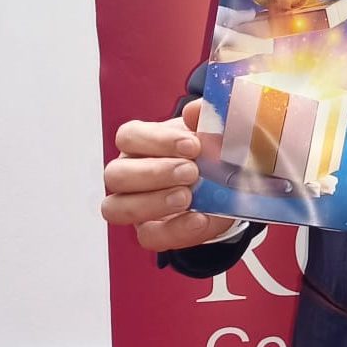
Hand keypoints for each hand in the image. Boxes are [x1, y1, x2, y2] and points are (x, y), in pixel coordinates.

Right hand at [101, 102, 235, 251]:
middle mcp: (129, 173)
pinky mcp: (151, 230)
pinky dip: (174, 230)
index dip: (157, 140)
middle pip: (116, 174)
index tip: (192, 145)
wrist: (230, 183)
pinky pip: (147, 236)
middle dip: (155, 173)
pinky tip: (198, 219)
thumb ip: (208, 117)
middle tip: (191, 172)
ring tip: (188, 197)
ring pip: (116, 207)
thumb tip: (194, 110)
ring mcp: (133, 204)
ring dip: (152, 203)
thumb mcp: (216, 131)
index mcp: (140, 142)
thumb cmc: (213, 150)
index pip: (129, 136)